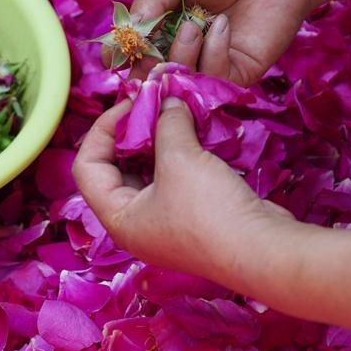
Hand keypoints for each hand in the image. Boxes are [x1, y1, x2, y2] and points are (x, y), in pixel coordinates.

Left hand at [72, 96, 292, 281]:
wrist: (265, 250)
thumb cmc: (210, 211)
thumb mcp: (180, 159)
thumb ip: (167, 123)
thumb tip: (167, 100)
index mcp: (117, 218)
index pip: (86, 167)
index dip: (102, 130)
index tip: (130, 104)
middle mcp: (134, 224)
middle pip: (115, 168)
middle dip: (131, 132)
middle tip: (151, 103)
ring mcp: (163, 223)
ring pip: (146, 171)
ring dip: (156, 140)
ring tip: (171, 111)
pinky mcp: (190, 217)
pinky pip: (172, 178)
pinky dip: (177, 154)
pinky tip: (191, 131)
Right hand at [129, 0, 321, 86]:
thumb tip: (128, 31)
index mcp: (159, 26)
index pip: (130, 52)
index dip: (121, 56)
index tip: (117, 53)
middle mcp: (179, 50)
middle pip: (149, 76)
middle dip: (146, 67)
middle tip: (149, 53)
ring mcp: (207, 64)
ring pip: (179, 83)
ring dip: (180, 57)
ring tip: (194, 26)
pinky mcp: (235, 75)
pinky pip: (212, 80)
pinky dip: (212, 55)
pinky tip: (222, 26)